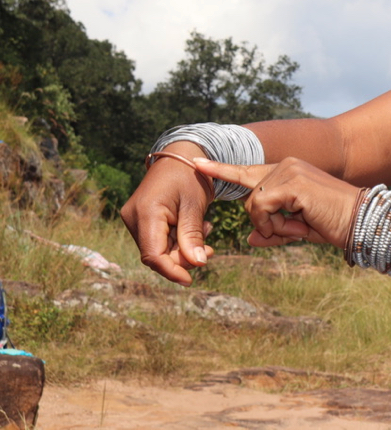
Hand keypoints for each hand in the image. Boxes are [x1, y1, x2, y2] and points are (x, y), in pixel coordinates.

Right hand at [120, 141, 215, 285]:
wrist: (180, 156)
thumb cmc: (190, 176)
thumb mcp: (195, 204)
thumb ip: (193, 234)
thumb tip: (197, 264)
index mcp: (145, 212)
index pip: (153, 254)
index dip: (171, 271)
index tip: (190, 280)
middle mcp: (133, 218)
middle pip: (156, 254)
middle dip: (183, 258)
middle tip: (210, 249)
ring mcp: (134, 219)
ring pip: (159, 249)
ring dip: (183, 248)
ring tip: (205, 229)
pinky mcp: (141, 220)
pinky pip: (159, 240)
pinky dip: (178, 240)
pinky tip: (195, 226)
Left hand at [193, 157, 361, 248]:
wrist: (360, 222)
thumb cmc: (333, 225)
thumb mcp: (297, 229)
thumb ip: (272, 231)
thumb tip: (251, 238)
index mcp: (288, 172)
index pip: (248, 171)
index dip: (222, 170)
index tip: (196, 164)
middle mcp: (287, 166)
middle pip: (250, 197)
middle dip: (264, 221)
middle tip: (293, 229)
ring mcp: (289, 171)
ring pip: (254, 204)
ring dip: (271, 224)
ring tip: (300, 225)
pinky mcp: (291, 183)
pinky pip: (262, 207)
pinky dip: (274, 223)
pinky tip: (297, 224)